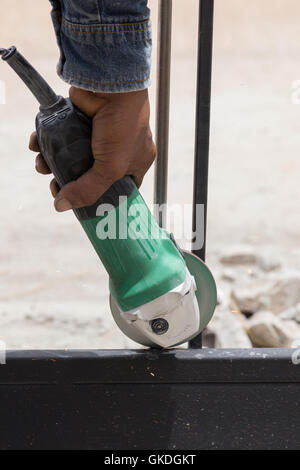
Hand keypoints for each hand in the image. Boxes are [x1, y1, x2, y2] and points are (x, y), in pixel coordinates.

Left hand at [29, 87, 155, 211]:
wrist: (112, 87)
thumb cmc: (123, 128)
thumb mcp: (110, 169)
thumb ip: (88, 191)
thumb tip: (60, 205)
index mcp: (136, 161)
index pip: (122, 187)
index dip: (105, 199)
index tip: (85, 206)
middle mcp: (118, 148)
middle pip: (91, 174)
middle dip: (71, 182)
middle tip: (56, 187)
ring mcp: (98, 134)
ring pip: (72, 155)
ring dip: (53, 162)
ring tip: (42, 166)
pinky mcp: (79, 120)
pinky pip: (61, 135)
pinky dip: (46, 141)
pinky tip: (37, 146)